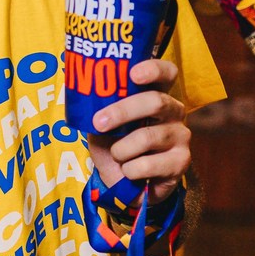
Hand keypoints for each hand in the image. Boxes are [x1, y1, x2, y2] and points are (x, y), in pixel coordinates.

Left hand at [85, 57, 190, 202]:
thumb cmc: (116, 147)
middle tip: (99, 123)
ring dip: (121, 150)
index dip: (153, 69)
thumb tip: (74, 96)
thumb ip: (96, 109)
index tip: (133, 74)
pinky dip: (129, 170)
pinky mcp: (181, 162)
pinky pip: (147, 164)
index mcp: (156, 95)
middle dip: (122, 111)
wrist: (127, 186)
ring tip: (116, 155)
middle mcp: (174, 112)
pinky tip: (130, 171)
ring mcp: (181, 136)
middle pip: (155, 102)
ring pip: (147, 137)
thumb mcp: (102, 126)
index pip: (166, 73)